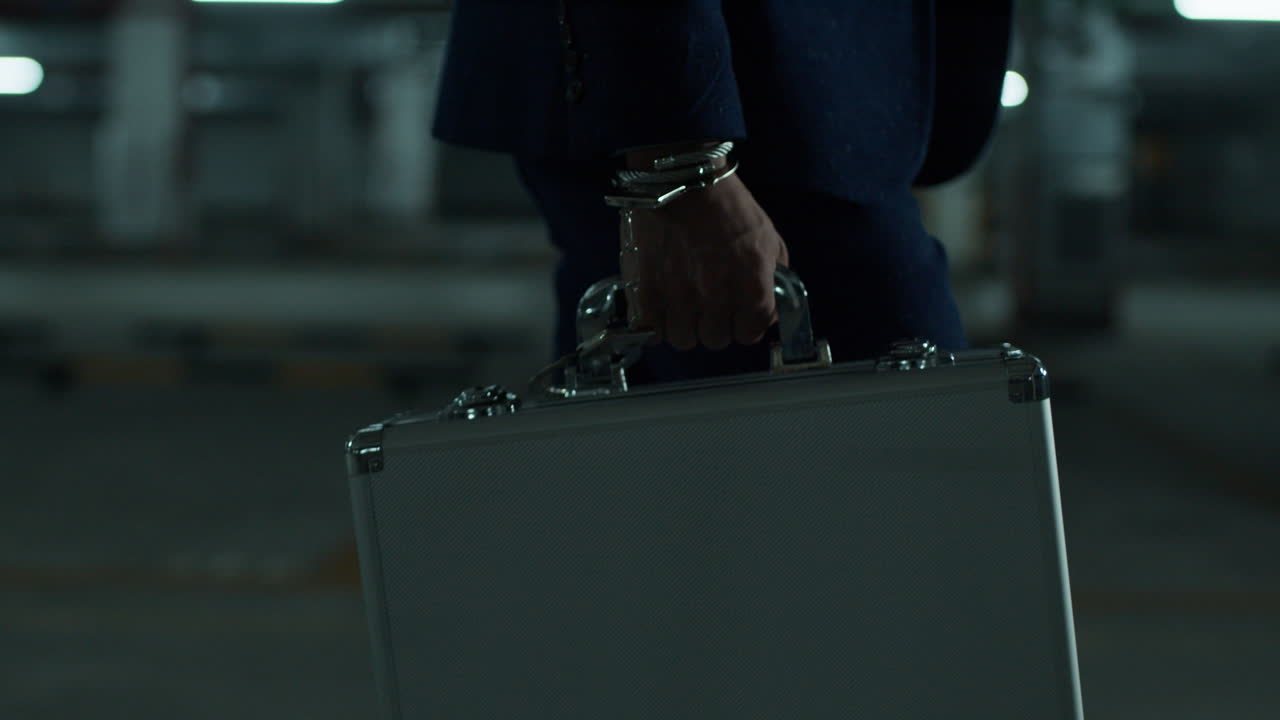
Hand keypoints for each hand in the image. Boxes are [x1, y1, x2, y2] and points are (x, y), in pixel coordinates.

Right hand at [620, 170, 789, 350]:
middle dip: (715, 326)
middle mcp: (715, 291)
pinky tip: (660, 306)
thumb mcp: (768, 236)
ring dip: (684, 327)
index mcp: (750, 279)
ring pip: (683, 339)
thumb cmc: (727, 204)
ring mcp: (678, 293)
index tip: (740, 318)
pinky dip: (655, 323)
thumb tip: (770, 310)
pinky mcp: (646, 289)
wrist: (681, 178)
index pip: (751, 331)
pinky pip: (651, 329)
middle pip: (716, 340)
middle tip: (709, 308)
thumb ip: (775, 277)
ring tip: (683, 307)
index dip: (747, 326)